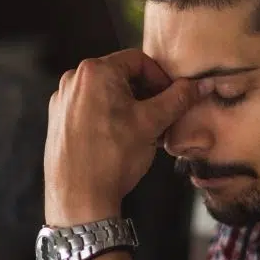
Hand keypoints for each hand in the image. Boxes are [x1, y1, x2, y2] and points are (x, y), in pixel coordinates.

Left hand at [44, 50, 194, 225]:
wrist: (78, 198)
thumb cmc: (113, 157)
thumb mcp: (152, 123)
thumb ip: (178, 99)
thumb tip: (202, 84)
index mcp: (95, 72)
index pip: (138, 60)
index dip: (161, 78)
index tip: (172, 99)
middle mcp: (72, 80)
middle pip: (120, 76)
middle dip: (145, 95)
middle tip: (161, 118)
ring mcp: (61, 101)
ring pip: (105, 95)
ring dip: (129, 108)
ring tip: (144, 132)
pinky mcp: (57, 121)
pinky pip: (89, 109)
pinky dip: (109, 118)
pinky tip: (121, 140)